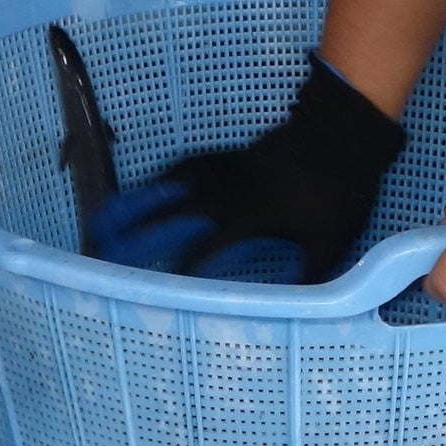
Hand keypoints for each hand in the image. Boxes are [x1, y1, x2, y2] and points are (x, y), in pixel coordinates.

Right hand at [86, 59, 407, 281]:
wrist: (341, 134)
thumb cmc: (338, 191)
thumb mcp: (331, 241)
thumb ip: (313, 278)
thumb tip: (302, 311)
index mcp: (247, 218)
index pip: (202, 251)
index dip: (181, 272)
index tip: (160, 290)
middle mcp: (227, 194)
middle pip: (171, 213)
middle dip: (136, 230)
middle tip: (103, 244)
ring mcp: (227, 170)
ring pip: (174, 185)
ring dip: (142, 199)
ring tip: (113, 213)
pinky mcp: (233, 155)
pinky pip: (190, 164)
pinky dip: (168, 174)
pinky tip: (157, 182)